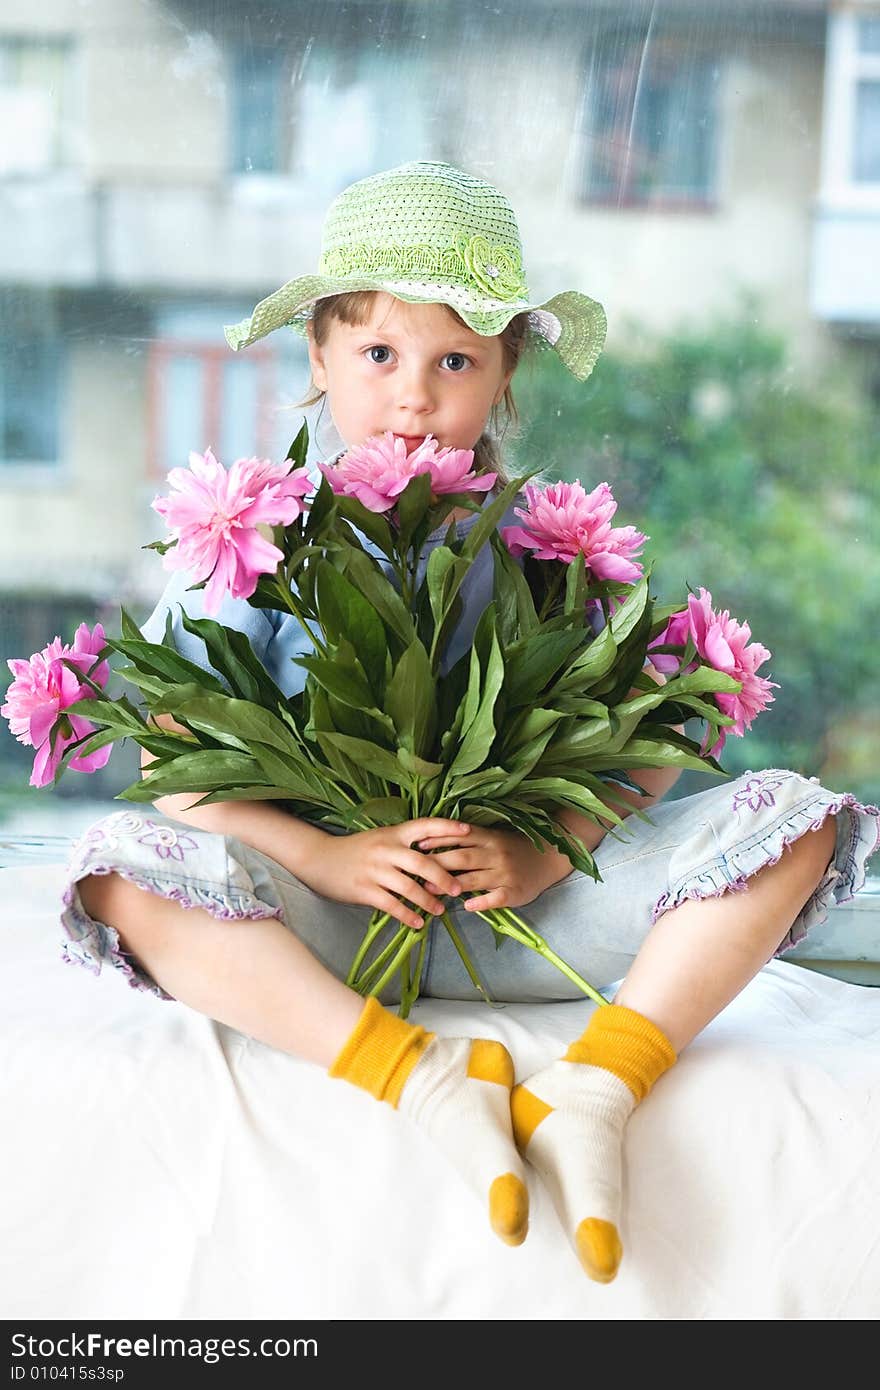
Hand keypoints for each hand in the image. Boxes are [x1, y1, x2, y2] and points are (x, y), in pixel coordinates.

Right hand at [297, 818, 470, 930]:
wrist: (318, 858)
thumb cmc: (354, 850)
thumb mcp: (380, 838)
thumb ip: (403, 845)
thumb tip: (435, 855)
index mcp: (393, 833)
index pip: (425, 825)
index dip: (448, 827)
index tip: (469, 831)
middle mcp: (385, 849)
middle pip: (423, 862)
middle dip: (445, 877)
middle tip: (459, 890)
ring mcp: (374, 870)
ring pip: (409, 887)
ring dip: (428, 901)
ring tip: (440, 910)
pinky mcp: (364, 889)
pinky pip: (391, 905)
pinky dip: (407, 916)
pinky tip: (418, 923)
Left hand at [415, 824, 573, 912]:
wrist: (549, 857)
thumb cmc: (515, 848)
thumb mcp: (494, 837)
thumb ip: (470, 840)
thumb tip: (434, 841)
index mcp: (488, 837)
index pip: (459, 836)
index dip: (438, 840)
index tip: (417, 845)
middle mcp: (495, 853)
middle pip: (462, 857)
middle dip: (437, 864)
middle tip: (415, 871)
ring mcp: (505, 873)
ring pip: (474, 878)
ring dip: (450, 885)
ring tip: (430, 891)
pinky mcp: (514, 891)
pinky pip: (496, 897)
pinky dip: (482, 902)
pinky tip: (468, 907)